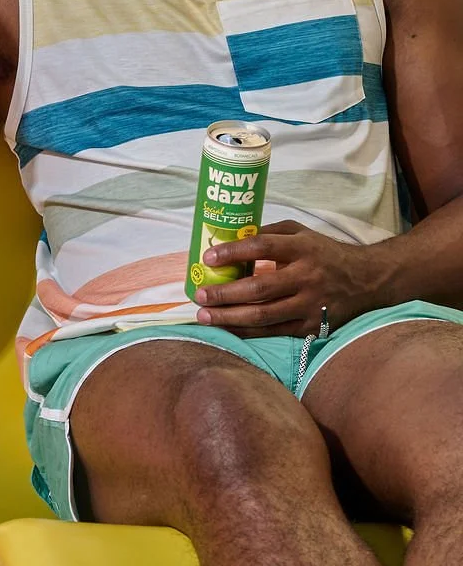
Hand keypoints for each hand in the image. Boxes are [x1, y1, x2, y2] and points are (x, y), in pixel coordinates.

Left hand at [192, 221, 383, 336]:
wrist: (367, 281)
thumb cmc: (325, 254)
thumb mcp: (302, 233)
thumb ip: (270, 234)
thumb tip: (232, 239)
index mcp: (303, 249)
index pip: (263, 247)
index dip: (233, 252)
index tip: (208, 257)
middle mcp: (307, 277)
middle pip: (259, 288)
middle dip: (224, 293)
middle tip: (199, 295)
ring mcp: (310, 305)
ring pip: (263, 315)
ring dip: (229, 317)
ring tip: (204, 315)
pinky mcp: (311, 326)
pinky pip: (273, 332)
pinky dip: (247, 332)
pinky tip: (227, 328)